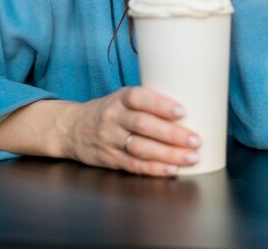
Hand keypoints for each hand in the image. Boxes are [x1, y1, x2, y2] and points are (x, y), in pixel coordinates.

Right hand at [62, 87, 201, 176]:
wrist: (72, 128)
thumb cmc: (110, 111)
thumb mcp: (122, 98)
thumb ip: (148, 102)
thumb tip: (190, 106)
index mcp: (120, 98)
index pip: (139, 98)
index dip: (160, 104)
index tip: (182, 111)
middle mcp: (114, 118)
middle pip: (143, 125)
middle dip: (172, 134)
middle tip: (195, 140)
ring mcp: (110, 140)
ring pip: (140, 148)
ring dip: (168, 154)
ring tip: (190, 157)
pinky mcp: (110, 159)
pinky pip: (134, 166)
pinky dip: (154, 169)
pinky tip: (172, 170)